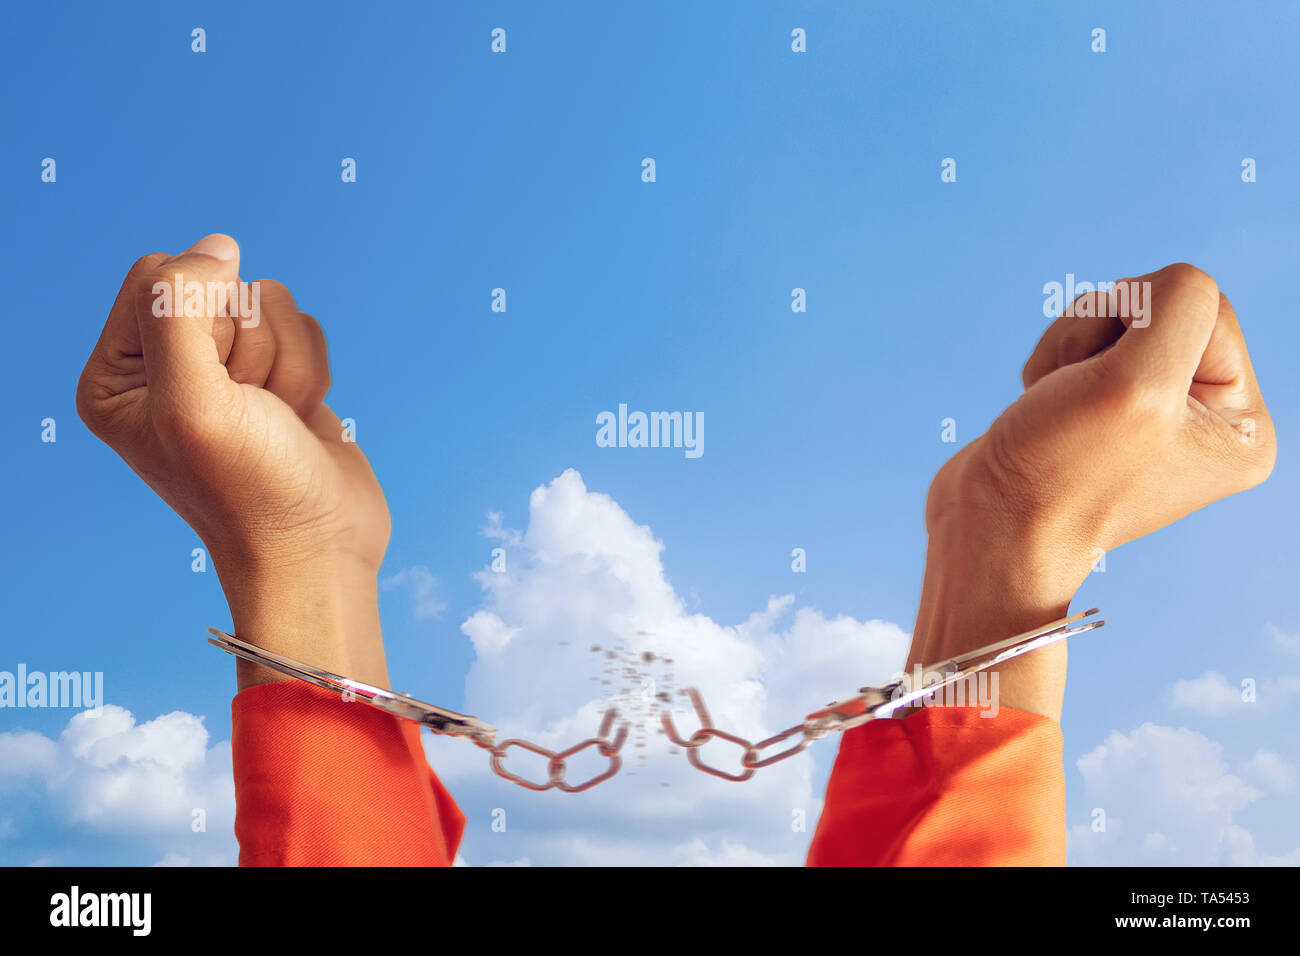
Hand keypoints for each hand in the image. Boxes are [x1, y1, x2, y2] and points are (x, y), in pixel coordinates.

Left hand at [76, 234, 391, 686]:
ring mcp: (227, 370)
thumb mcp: (193, 401)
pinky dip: (314, 371)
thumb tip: (219, 247)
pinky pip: (306, 325)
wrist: (320, 546)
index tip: (219, 389)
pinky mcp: (277, 374)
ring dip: (290, 364)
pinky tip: (300, 418)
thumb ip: (179, 306)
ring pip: (272, 302)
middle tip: (252, 412)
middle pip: (223, 286)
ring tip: (278, 420)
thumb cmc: (250, 490)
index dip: (207, 322)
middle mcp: (167, 367)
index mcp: (118, 374)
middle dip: (254, 347)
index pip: (160, 276)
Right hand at [911, 264, 1275, 718]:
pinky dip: (1052, 361)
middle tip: (1073, 390)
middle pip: (1162, 310)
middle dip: (1101, 333)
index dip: (1141, 320)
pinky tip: (1040, 400)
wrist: (989, 527)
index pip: (1207, 306)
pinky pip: (1085, 345)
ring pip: (1117, 320)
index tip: (1102, 378)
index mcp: (1243, 426)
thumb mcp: (1137, 382)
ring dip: (1070, 345)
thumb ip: (1174, 305)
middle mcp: (1206, 421)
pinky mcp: (1100, 410)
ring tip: (1052, 397)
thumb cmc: (1061, 472)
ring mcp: (1151, 416)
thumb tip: (1153, 289)